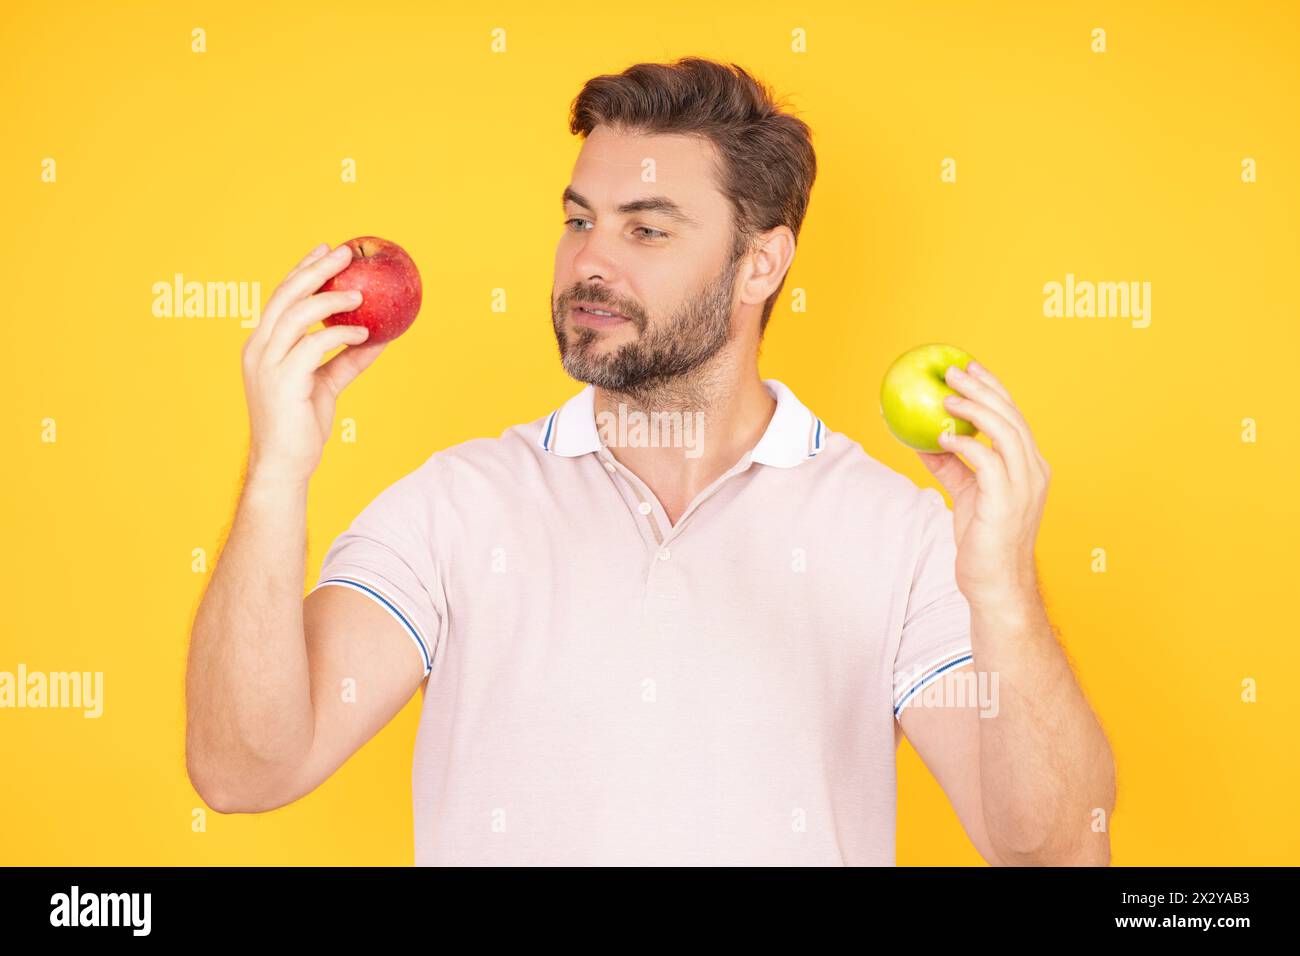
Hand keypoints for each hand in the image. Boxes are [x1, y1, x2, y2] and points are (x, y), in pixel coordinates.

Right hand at [241, 242, 386, 486]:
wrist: (284, 465)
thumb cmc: (301, 425)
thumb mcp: (327, 385)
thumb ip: (347, 359)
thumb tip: (379, 338)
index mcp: (263, 346)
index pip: (280, 297)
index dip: (301, 270)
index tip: (325, 250)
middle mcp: (259, 349)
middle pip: (285, 296)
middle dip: (314, 270)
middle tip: (344, 254)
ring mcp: (267, 364)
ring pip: (296, 315)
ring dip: (330, 299)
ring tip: (360, 294)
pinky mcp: (282, 381)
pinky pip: (313, 346)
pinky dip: (339, 335)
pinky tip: (362, 334)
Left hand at [917, 361, 1050, 606]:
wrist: (995, 583)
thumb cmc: (983, 541)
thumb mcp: (966, 495)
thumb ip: (952, 467)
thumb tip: (923, 441)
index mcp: (1029, 466)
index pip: (1014, 416)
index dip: (993, 387)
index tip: (969, 366)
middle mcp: (1033, 471)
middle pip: (1011, 416)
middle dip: (982, 388)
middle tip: (953, 371)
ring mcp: (1024, 486)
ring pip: (1005, 431)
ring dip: (974, 409)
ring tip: (946, 397)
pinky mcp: (1007, 501)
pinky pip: (988, 461)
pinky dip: (966, 444)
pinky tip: (943, 438)